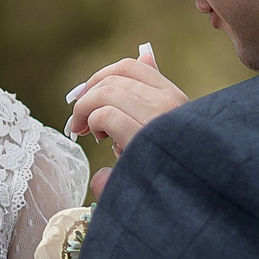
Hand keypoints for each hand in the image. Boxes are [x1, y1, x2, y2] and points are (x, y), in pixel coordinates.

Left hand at [65, 43, 187, 158]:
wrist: (179, 204)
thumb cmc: (164, 168)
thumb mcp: (159, 127)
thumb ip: (150, 95)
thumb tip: (146, 54)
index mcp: (175, 98)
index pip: (132, 65)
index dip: (101, 77)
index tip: (85, 97)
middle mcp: (171, 102)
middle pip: (114, 78)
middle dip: (88, 96)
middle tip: (79, 122)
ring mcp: (159, 118)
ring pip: (106, 93)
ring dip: (87, 110)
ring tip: (89, 132)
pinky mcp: (144, 136)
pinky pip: (106, 114)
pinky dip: (94, 124)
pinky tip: (99, 139)